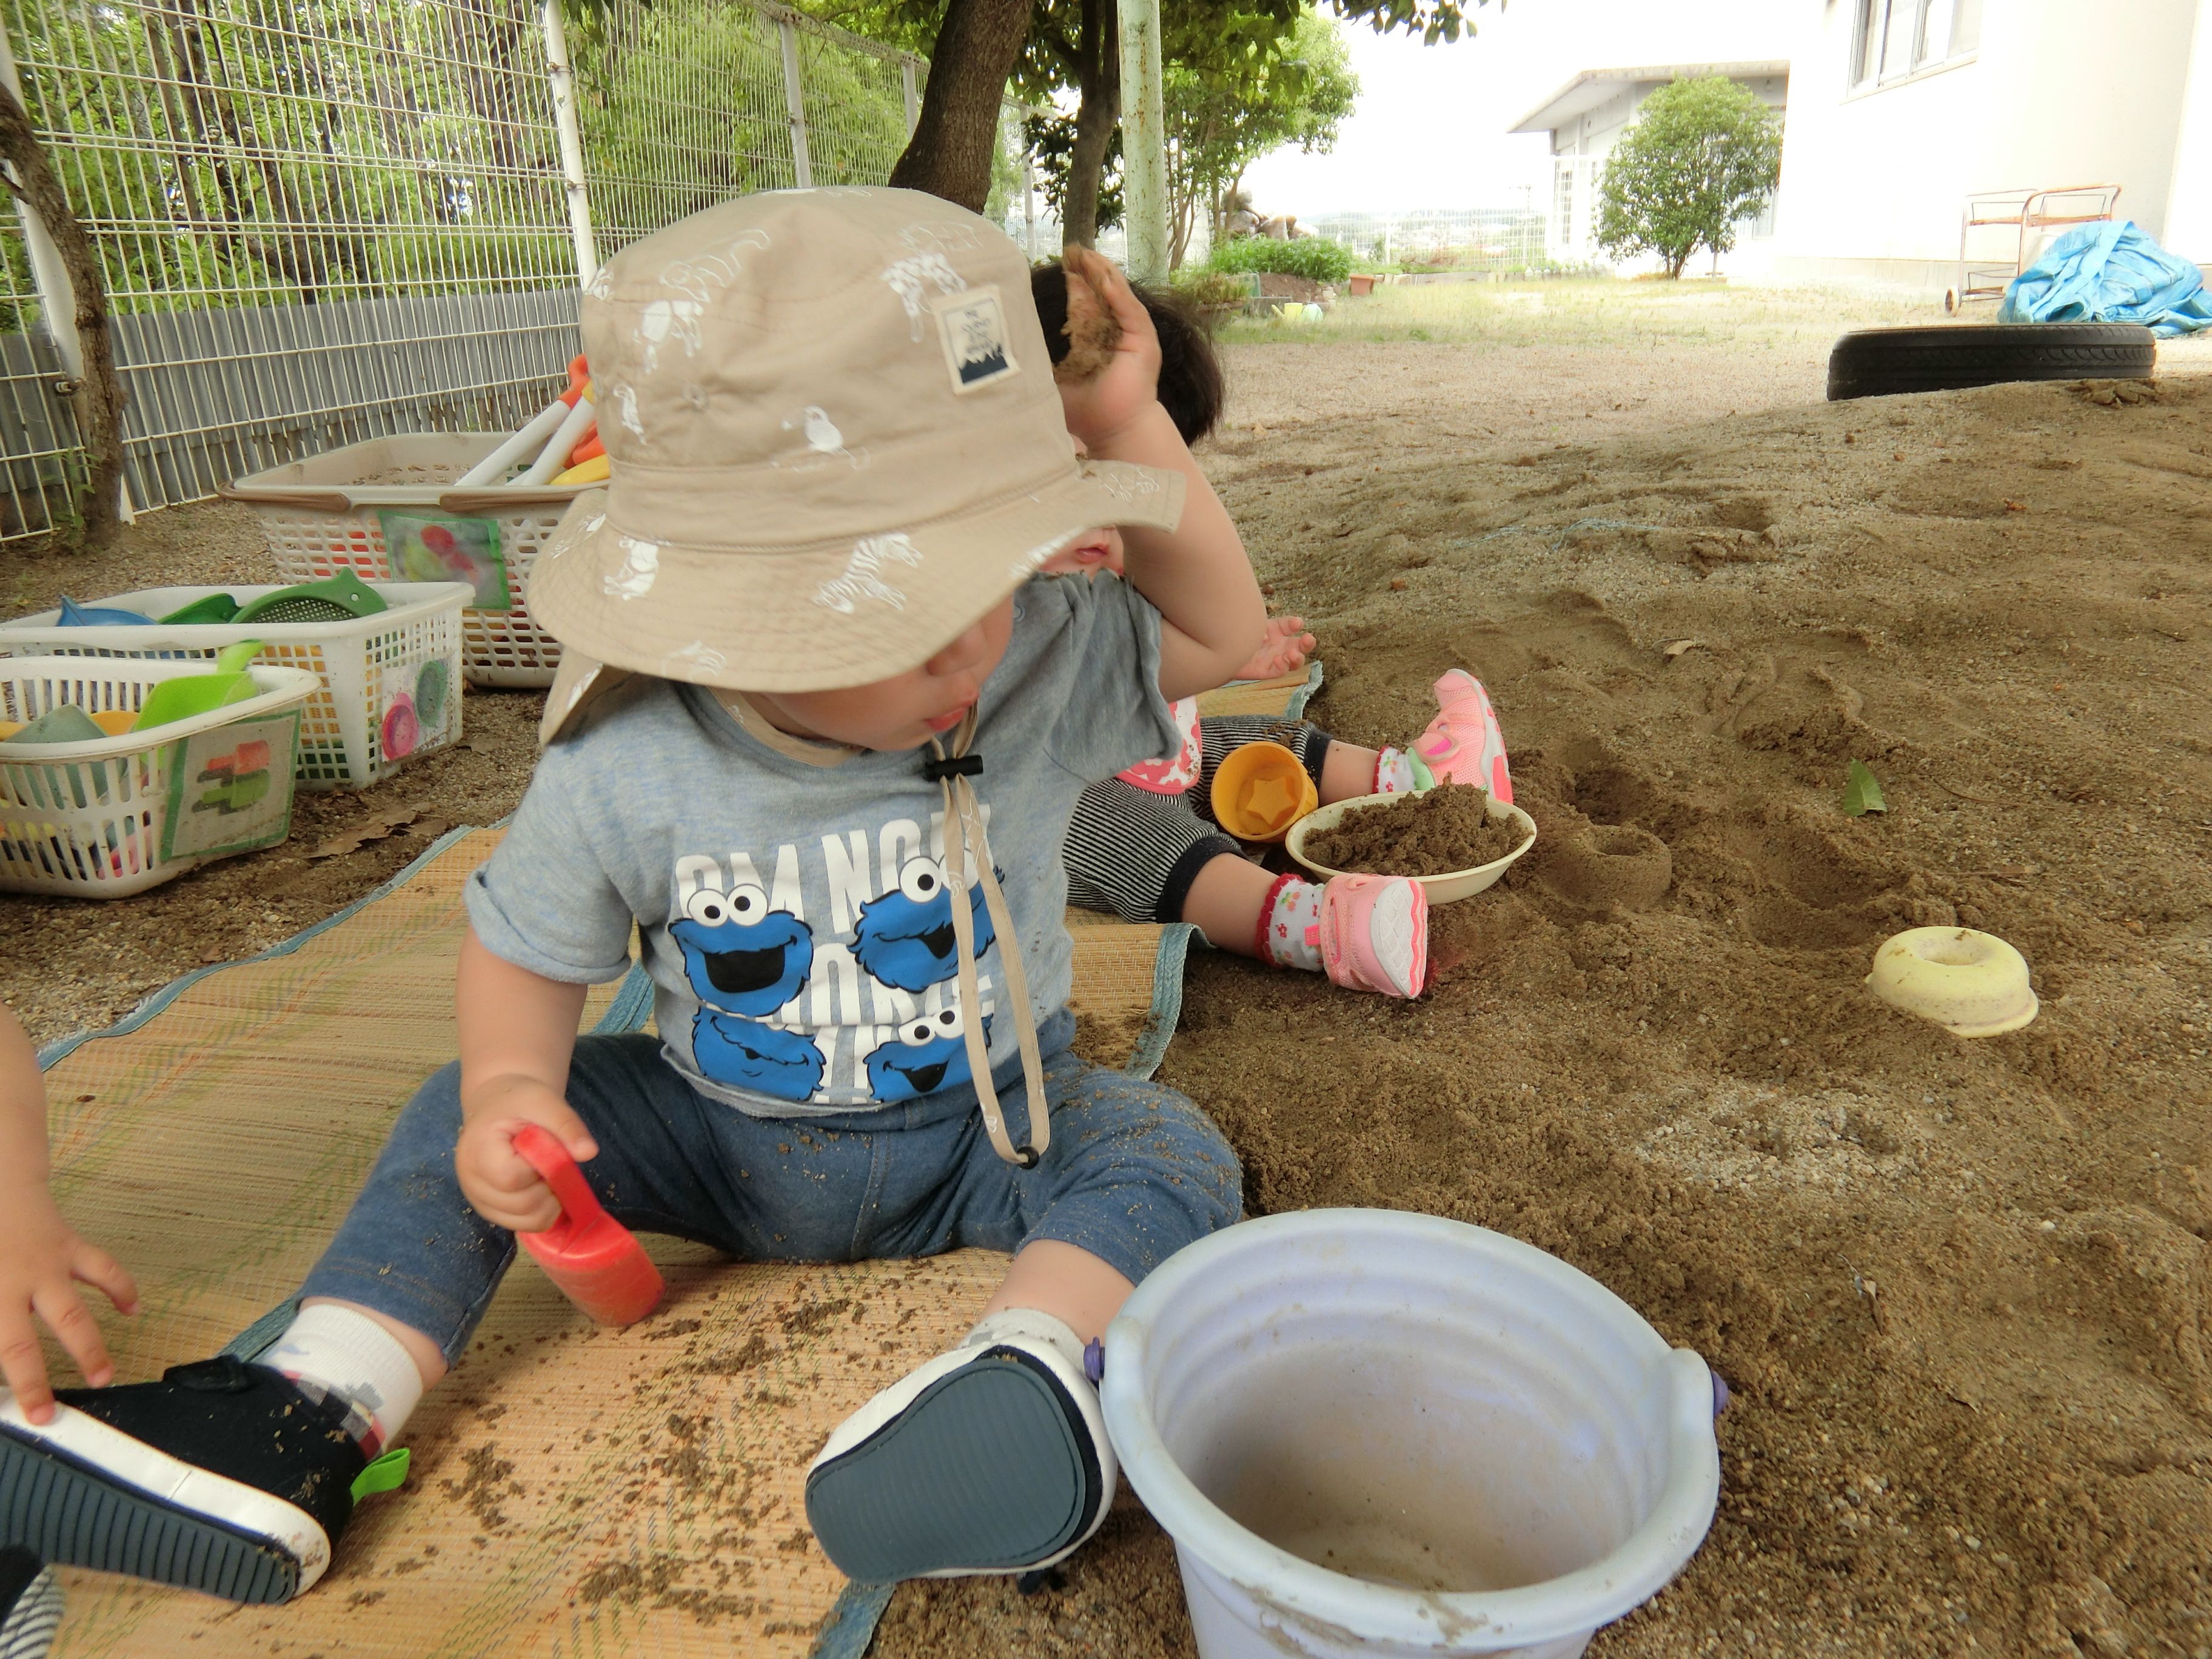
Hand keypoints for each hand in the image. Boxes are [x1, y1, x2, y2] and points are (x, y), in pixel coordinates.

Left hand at [0, 1184, 137, 1423]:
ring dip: (90, 1346)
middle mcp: (19, 1284)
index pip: (3, 1347)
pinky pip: (102, 1268)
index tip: (24, 1411)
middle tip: (54, 1412)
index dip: (16, 1381)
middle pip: (30, 1341)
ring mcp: (48, 1266)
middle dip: (41, 1379)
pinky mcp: (69, 1245)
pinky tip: (133, 1308)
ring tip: (105, 1374)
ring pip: (74, 1313)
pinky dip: (121, 1288)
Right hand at [456, 1084, 599, 1233]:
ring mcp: (477, 1200)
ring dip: (548, 1203)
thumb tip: (589, 1152)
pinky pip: (522, 1224)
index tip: (548, 1150)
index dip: (541, 1170)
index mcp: (477, 1150)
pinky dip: (541, 1212)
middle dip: (549, 1188)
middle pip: (520, 1205)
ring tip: (546, 1174)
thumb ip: (567, 1125)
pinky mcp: (489, 1209)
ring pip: (524, 1221)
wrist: (498, 1105)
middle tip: (552, 1163)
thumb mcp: (545, 1101)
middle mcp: (470, 1181)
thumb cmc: (519, 1100)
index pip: (512, 1178)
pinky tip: (541, 1187)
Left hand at [1054, 245, 1162, 452]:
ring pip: (1117, 295)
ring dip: (1103, 274)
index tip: (1059, 263)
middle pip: (1101, 291)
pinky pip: (1131, 312)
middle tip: (1072, 250)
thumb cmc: (1086, 410)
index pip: (1083, 300)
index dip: (1073, 282)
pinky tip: (1106, 280)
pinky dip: (1119, 295)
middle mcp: (1112, 330)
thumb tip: (1010, 343)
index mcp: (1093, 336)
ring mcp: (1130, 334)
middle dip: (1087, 270)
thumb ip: (1041, 359)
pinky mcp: (1143, 341)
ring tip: (1088, 256)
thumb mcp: (1055, 378)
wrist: (1113, 429)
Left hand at [1233, 614, 1315, 680]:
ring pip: (1293, 662)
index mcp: (1278, 632)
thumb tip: (1295, 624)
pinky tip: (1278, 659)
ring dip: (1297, 658)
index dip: (1295, 624)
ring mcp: (1274, 659)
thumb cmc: (1238, 634)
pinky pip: (1279, 672)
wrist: (1220, 649)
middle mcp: (1279, 646)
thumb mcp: (1257, 624)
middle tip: (1308, 639)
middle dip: (1307, 644)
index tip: (1297, 623)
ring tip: (1293, 653)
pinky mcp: (1265, 671)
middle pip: (1300, 647)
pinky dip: (1282, 666)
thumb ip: (1275, 624)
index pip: (1291, 626)